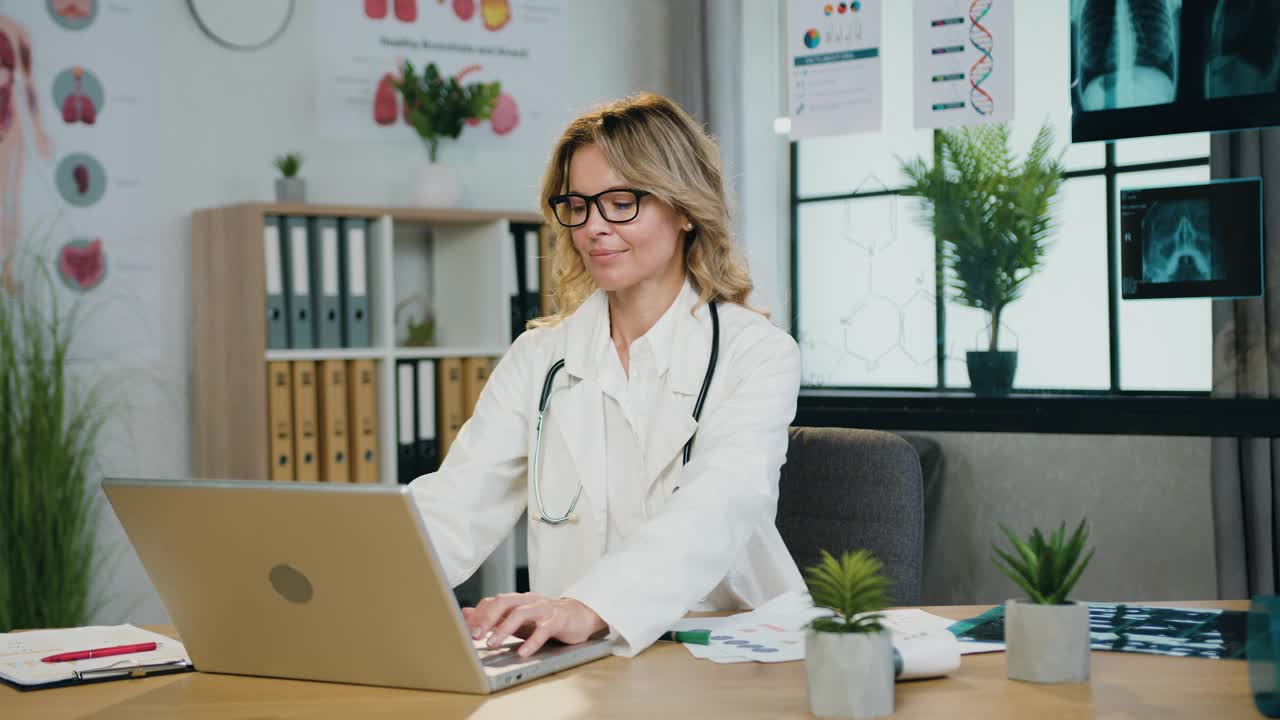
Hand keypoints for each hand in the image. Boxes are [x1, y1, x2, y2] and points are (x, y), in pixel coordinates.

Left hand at [462, 592, 607, 657]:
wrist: (580, 615)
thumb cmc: (546, 618)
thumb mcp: (518, 618)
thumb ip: (494, 616)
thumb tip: (465, 614)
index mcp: (517, 600)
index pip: (493, 601)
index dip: (478, 614)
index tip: (464, 630)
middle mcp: (528, 600)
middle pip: (504, 602)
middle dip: (487, 618)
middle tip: (475, 635)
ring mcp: (543, 609)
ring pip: (521, 613)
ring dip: (504, 628)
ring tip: (492, 644)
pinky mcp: (558, 620)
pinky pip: (543, 629)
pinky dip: (532, 641)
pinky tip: (523, 652)